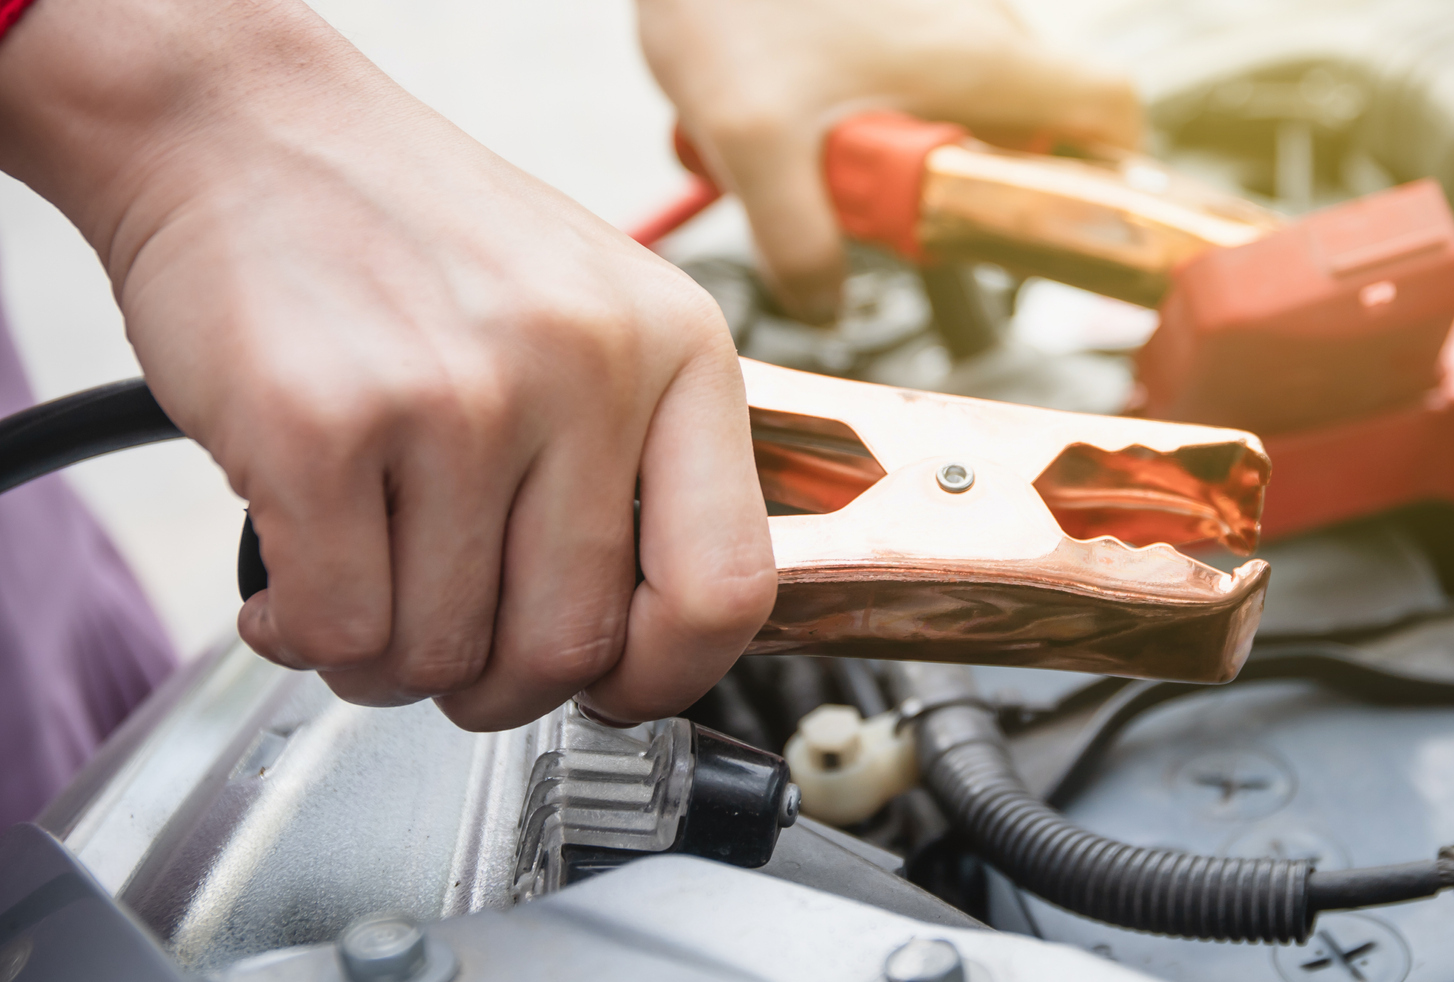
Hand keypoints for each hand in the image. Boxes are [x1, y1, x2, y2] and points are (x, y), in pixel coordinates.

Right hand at [0, 0, 776, 728]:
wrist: (246, 133)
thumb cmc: (421, 240)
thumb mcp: (597, 315)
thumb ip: (641, 457)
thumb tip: (653, 640)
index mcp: (680, 351)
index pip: (726, 587)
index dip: (666, 677)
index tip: (613, 689)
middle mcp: (587, 370)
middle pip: (570, 647)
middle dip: (497, 687)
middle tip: (449, 649)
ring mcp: (460, 396)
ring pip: (445, 652)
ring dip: (390, 661)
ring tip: (362, 591)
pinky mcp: (325, 426)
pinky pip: (341, 626)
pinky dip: (306, 637)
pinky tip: (293, 589)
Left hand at [635, 0, 1141, 322]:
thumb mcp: (755, 144)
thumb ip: (798, 243)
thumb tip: (826, 306)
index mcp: (981, 57)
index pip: (1110, 108)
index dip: (1111, 170)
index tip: (1067, 213)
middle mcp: (980, 16)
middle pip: (1038, 110)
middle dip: (981, 170)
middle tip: (910, 203)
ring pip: (971, 81)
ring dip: (919, 130)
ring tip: (834, 147)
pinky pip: (917, 50)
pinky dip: (880, 88)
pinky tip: (803, 102)